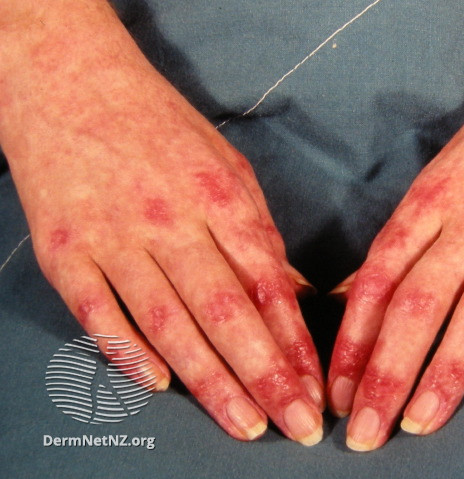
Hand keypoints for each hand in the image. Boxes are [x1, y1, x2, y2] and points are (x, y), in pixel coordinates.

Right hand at [0, 1, 322, 444]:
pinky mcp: (65, 252)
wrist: (73, 85)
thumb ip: (257, 233)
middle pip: (225, 313)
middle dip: (266, 376)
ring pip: (168, 323)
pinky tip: (160, 385)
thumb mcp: (227, 166)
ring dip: (210, 380)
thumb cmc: (161, 127)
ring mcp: (113, 238)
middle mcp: (169, 222)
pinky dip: (127, 352)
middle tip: (295, 425)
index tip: (316, 387)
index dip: (295, 343)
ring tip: (244, 423)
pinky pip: (99, 312)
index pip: (267, 285)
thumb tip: (293, 294)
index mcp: (218, 199)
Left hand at [327, 0, 463, 450]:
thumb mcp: (440, 177)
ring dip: (447, 370)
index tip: (335, 391)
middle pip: (418, 303)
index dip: (352, 341)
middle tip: (364, 433)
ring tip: (419, 423)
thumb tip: (351, 294)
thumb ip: (402, 241)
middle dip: (386, 373)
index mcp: (431, 200)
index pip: (378, 279)